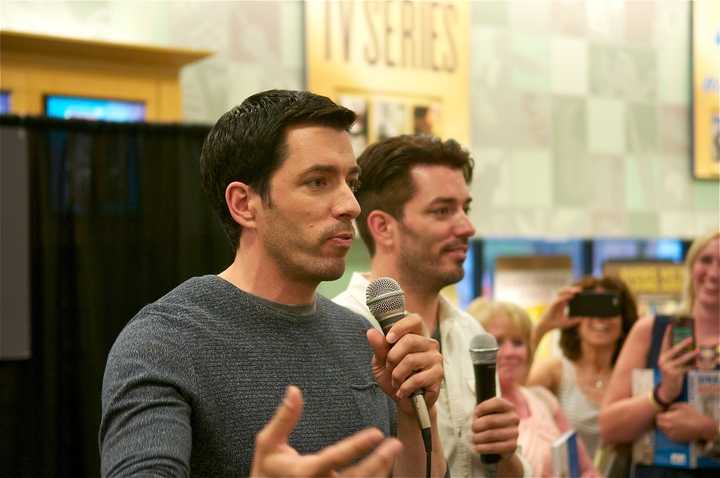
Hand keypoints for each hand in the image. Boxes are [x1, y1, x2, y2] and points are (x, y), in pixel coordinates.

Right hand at [250, 385, 401, 477]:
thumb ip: (284, 418)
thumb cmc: (266, 472)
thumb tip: (294, 390)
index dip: (357, 446)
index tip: (376, 433)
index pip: (336, 457)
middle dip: (379, 461)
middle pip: (357, 477)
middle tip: (396, 444)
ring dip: (380, 470)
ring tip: (393, 452)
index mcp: (305, 472)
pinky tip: (383, 467)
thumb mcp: (267, 444)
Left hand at [366, 313, 442, 414]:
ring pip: (411, 360)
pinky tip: (402, 391)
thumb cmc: (393, 378)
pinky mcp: (438, 375)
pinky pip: (417, 378)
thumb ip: (378, 347)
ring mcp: (435, 359)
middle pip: (409, 340)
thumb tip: (371, 332)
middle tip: (389, 369)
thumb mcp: (380, 362)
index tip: (388, 339)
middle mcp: (429, 344)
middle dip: (392, 357)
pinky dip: (404, 387)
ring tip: (396, 382)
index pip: (415, 319)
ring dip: (397, 375)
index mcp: (416, 335)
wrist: (403, 402)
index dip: (401, 327)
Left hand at [470, 397, 518, 458]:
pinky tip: (477, 447)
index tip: (475, 413)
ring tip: (473, 438)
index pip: (497, 403)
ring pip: (491, 434)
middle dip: (477, 425)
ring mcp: (515, 432)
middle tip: (473, 429)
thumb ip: (481, 410)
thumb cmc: (489, 423)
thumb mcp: (486, 412)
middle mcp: (514, 418)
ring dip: (478, 437)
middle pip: (491, 421)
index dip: (483, 407)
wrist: (499, 441)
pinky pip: (495, 447)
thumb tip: (476, 415)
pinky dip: (483, 448)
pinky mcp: (512, 446)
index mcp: (508, 407)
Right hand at [535, 287, 582, 341]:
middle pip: (565, 292)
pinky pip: (559, 299)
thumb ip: (575, 320)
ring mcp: (555, 302)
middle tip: (581, 290)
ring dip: (569, 290)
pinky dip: (565, 297)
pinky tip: (571, 296)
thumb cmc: (555, 324)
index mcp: (562, 304)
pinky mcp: (552, 305)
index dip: (575, 292)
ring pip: (562, 292)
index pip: (569, 295)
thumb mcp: (568, 322)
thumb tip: (584, 318)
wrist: (545, 327)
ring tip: (577, 291)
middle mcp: (559, 301)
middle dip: (572, 289)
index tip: (583, 292)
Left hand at [656, 403, 715, 442]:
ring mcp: (672, 435)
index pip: (657, 417)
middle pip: (659, 424)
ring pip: (663, 430)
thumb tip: (667, 409)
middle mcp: (667, 427)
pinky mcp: (677, 440)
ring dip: (665, 427)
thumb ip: (671, 406)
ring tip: (672, 423)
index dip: (660, 414)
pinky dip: (671, 432)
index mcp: (667, 419)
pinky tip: (677, 429)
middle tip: (667, 418)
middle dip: (661, 421)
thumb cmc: (692, 415)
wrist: (702, 427)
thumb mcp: (681, 406)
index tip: (664, 413)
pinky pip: (669, 435)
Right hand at [657, 328, 697, 403]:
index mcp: (662, 357)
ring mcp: (667, 367)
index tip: (670, 325)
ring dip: (691, 355)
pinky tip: (698, 365)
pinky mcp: (673, 374)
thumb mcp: (671, 365)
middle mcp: (663, 361)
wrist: (667, 390)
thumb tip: (689, 349)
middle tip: (691, 338)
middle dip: (683, 343)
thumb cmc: (671, 376)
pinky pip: (686, 368)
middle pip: (674, 350)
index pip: (664, 343)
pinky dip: (693, 366)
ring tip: (698, 351)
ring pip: (682, 359)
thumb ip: (677, 358)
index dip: (667, 334)